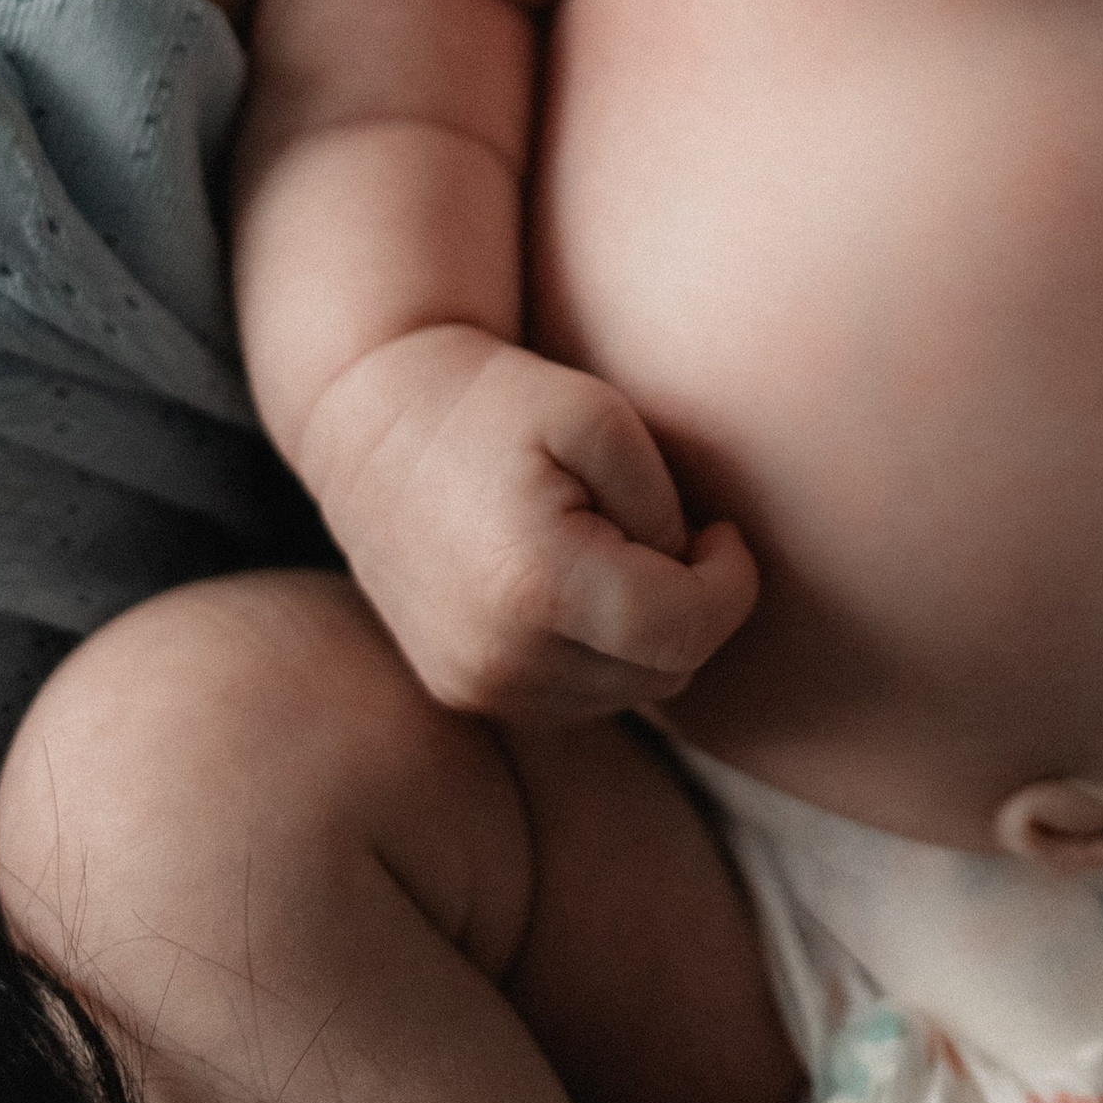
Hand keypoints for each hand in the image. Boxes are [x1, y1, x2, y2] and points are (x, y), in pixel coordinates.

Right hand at [317, 331, 758, 721]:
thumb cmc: (495, 403)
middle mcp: (500, 659)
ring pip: (627, 694)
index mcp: (537, 587)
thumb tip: (685, 579)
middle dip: (693, 607)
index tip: (721, 529)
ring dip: (648, 636)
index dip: (732, 583)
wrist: (370, 420)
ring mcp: (475, 687)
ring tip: (617, 554)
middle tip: (672, 533)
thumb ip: (664, 509)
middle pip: (665, 672)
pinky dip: (602, 654)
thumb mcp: (600, 416)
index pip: (687, 632)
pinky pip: (578, 699)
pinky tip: (580, 589)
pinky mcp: (462, 693)